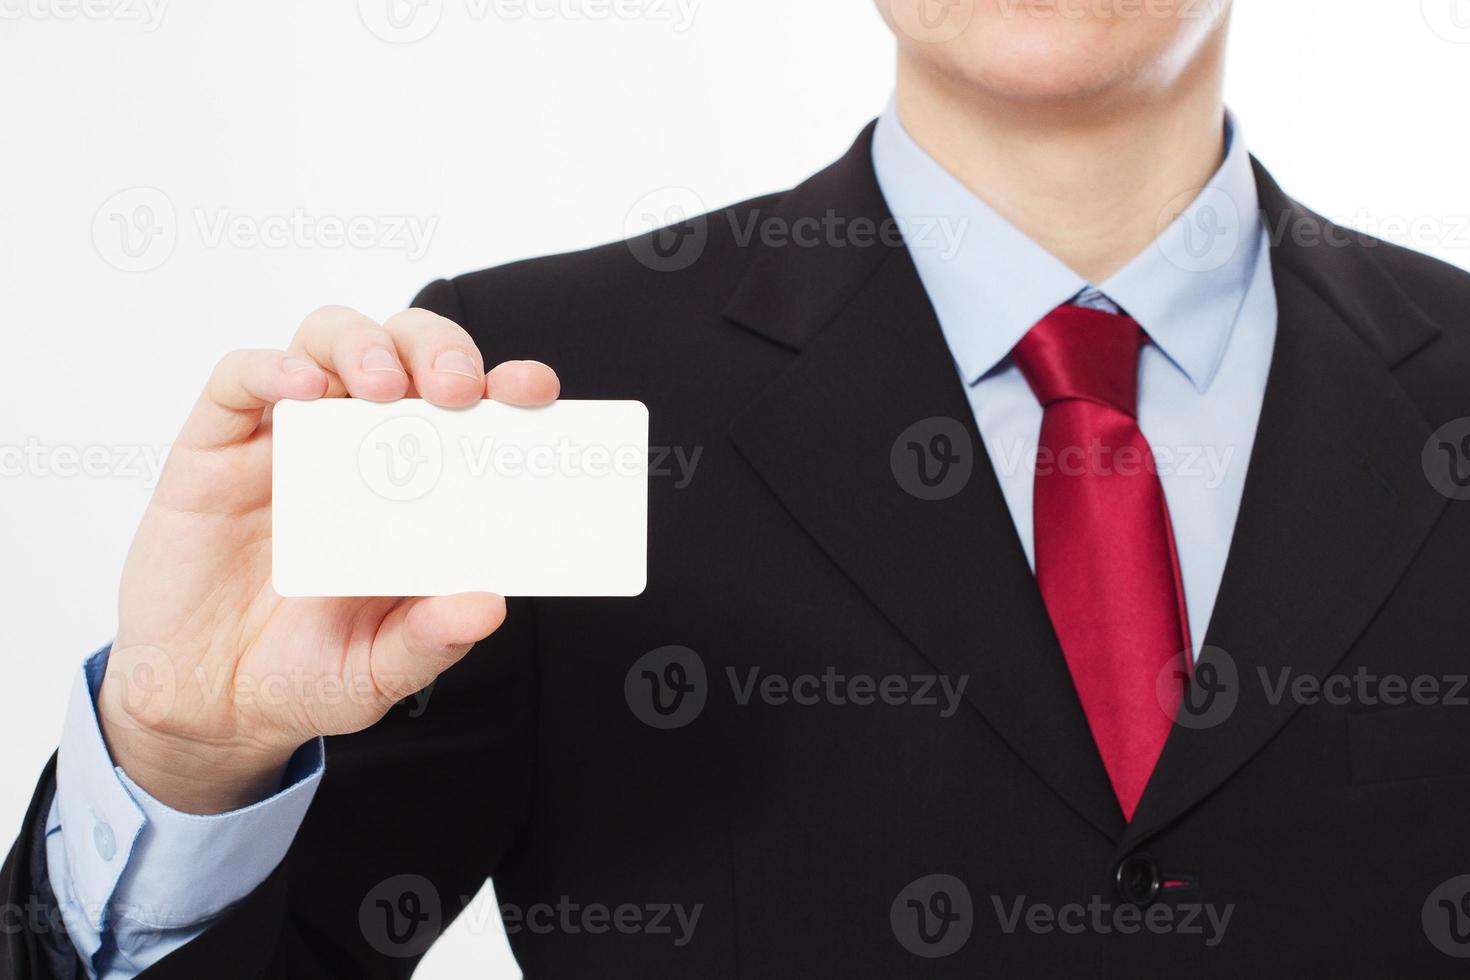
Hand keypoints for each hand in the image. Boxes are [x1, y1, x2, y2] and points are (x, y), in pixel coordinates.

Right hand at [98, 306, 558, 813]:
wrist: (208, 704)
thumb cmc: (307, 671)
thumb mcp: (381, 669)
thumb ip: (432, 638)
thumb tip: (487, 607)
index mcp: (420, 488)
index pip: (473, 411)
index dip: (506, 387)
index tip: (535, 389)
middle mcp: (361, 447)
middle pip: (406, 350)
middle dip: (438, 349)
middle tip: (454, 389)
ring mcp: (290, 440)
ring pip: (328, 341)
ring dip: (362, 346)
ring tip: (381, 388)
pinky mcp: (217, 448)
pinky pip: (239, 379)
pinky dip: (271, 368)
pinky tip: (300, 392)